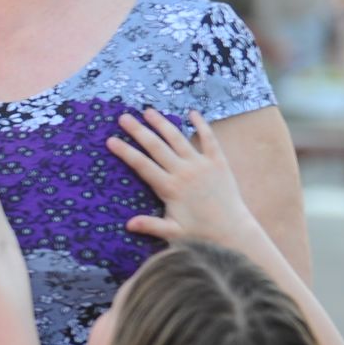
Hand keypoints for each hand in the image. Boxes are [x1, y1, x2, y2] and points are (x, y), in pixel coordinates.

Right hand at [108, 109, 263, 248]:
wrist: (232, 230)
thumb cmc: (200, 233)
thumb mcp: (172, 232)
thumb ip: (151, 226)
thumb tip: (128, 224)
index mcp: (170, 188)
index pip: (142, 165)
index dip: (125, 152)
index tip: (111, 140)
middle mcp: (184, 172)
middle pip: (156, 147)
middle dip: (138, 131)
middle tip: (124, 118)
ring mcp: (201, 165)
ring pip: (178, 139)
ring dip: (162, 124)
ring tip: (148, 111)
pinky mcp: (218, 162)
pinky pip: (209, 139)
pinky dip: (201, 125)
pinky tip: (192, 113)